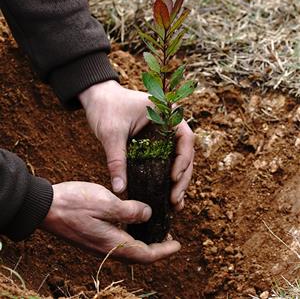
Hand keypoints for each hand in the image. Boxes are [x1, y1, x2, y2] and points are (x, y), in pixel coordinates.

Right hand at [41, 182, 180, 262]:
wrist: (45, 208)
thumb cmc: (74, 203)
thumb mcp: (107, 203)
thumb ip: (130, 211)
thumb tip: (148, 215)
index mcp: (113, 243)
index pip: (145, 254)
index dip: (164, 251)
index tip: (177, 244)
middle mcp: (107, 248)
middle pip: (138, 255)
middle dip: (156, 248)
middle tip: (168, 237)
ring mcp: (98, 244)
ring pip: (128, 249)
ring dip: (143, 242)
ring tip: (153, 230)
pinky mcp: (92, 237)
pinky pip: (117, 242)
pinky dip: (130, 236)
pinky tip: (131, 223)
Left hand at [79, 80, 193, 210]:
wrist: (98, 97)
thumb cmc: (106, 107)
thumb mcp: (111, 133)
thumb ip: (116, 160)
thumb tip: (119, 189)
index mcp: (166, 113)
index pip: (185, 137)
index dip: (184, 159)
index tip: (173, 178)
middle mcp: (169, 123)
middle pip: (185, 152)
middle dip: (183, 176)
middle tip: (175, 199)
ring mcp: (163, 134)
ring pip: (178, 158)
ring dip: (179, 180)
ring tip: (175, 202)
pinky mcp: (155, 142)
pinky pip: (166, 159)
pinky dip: (167, 175)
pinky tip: (167, 192)